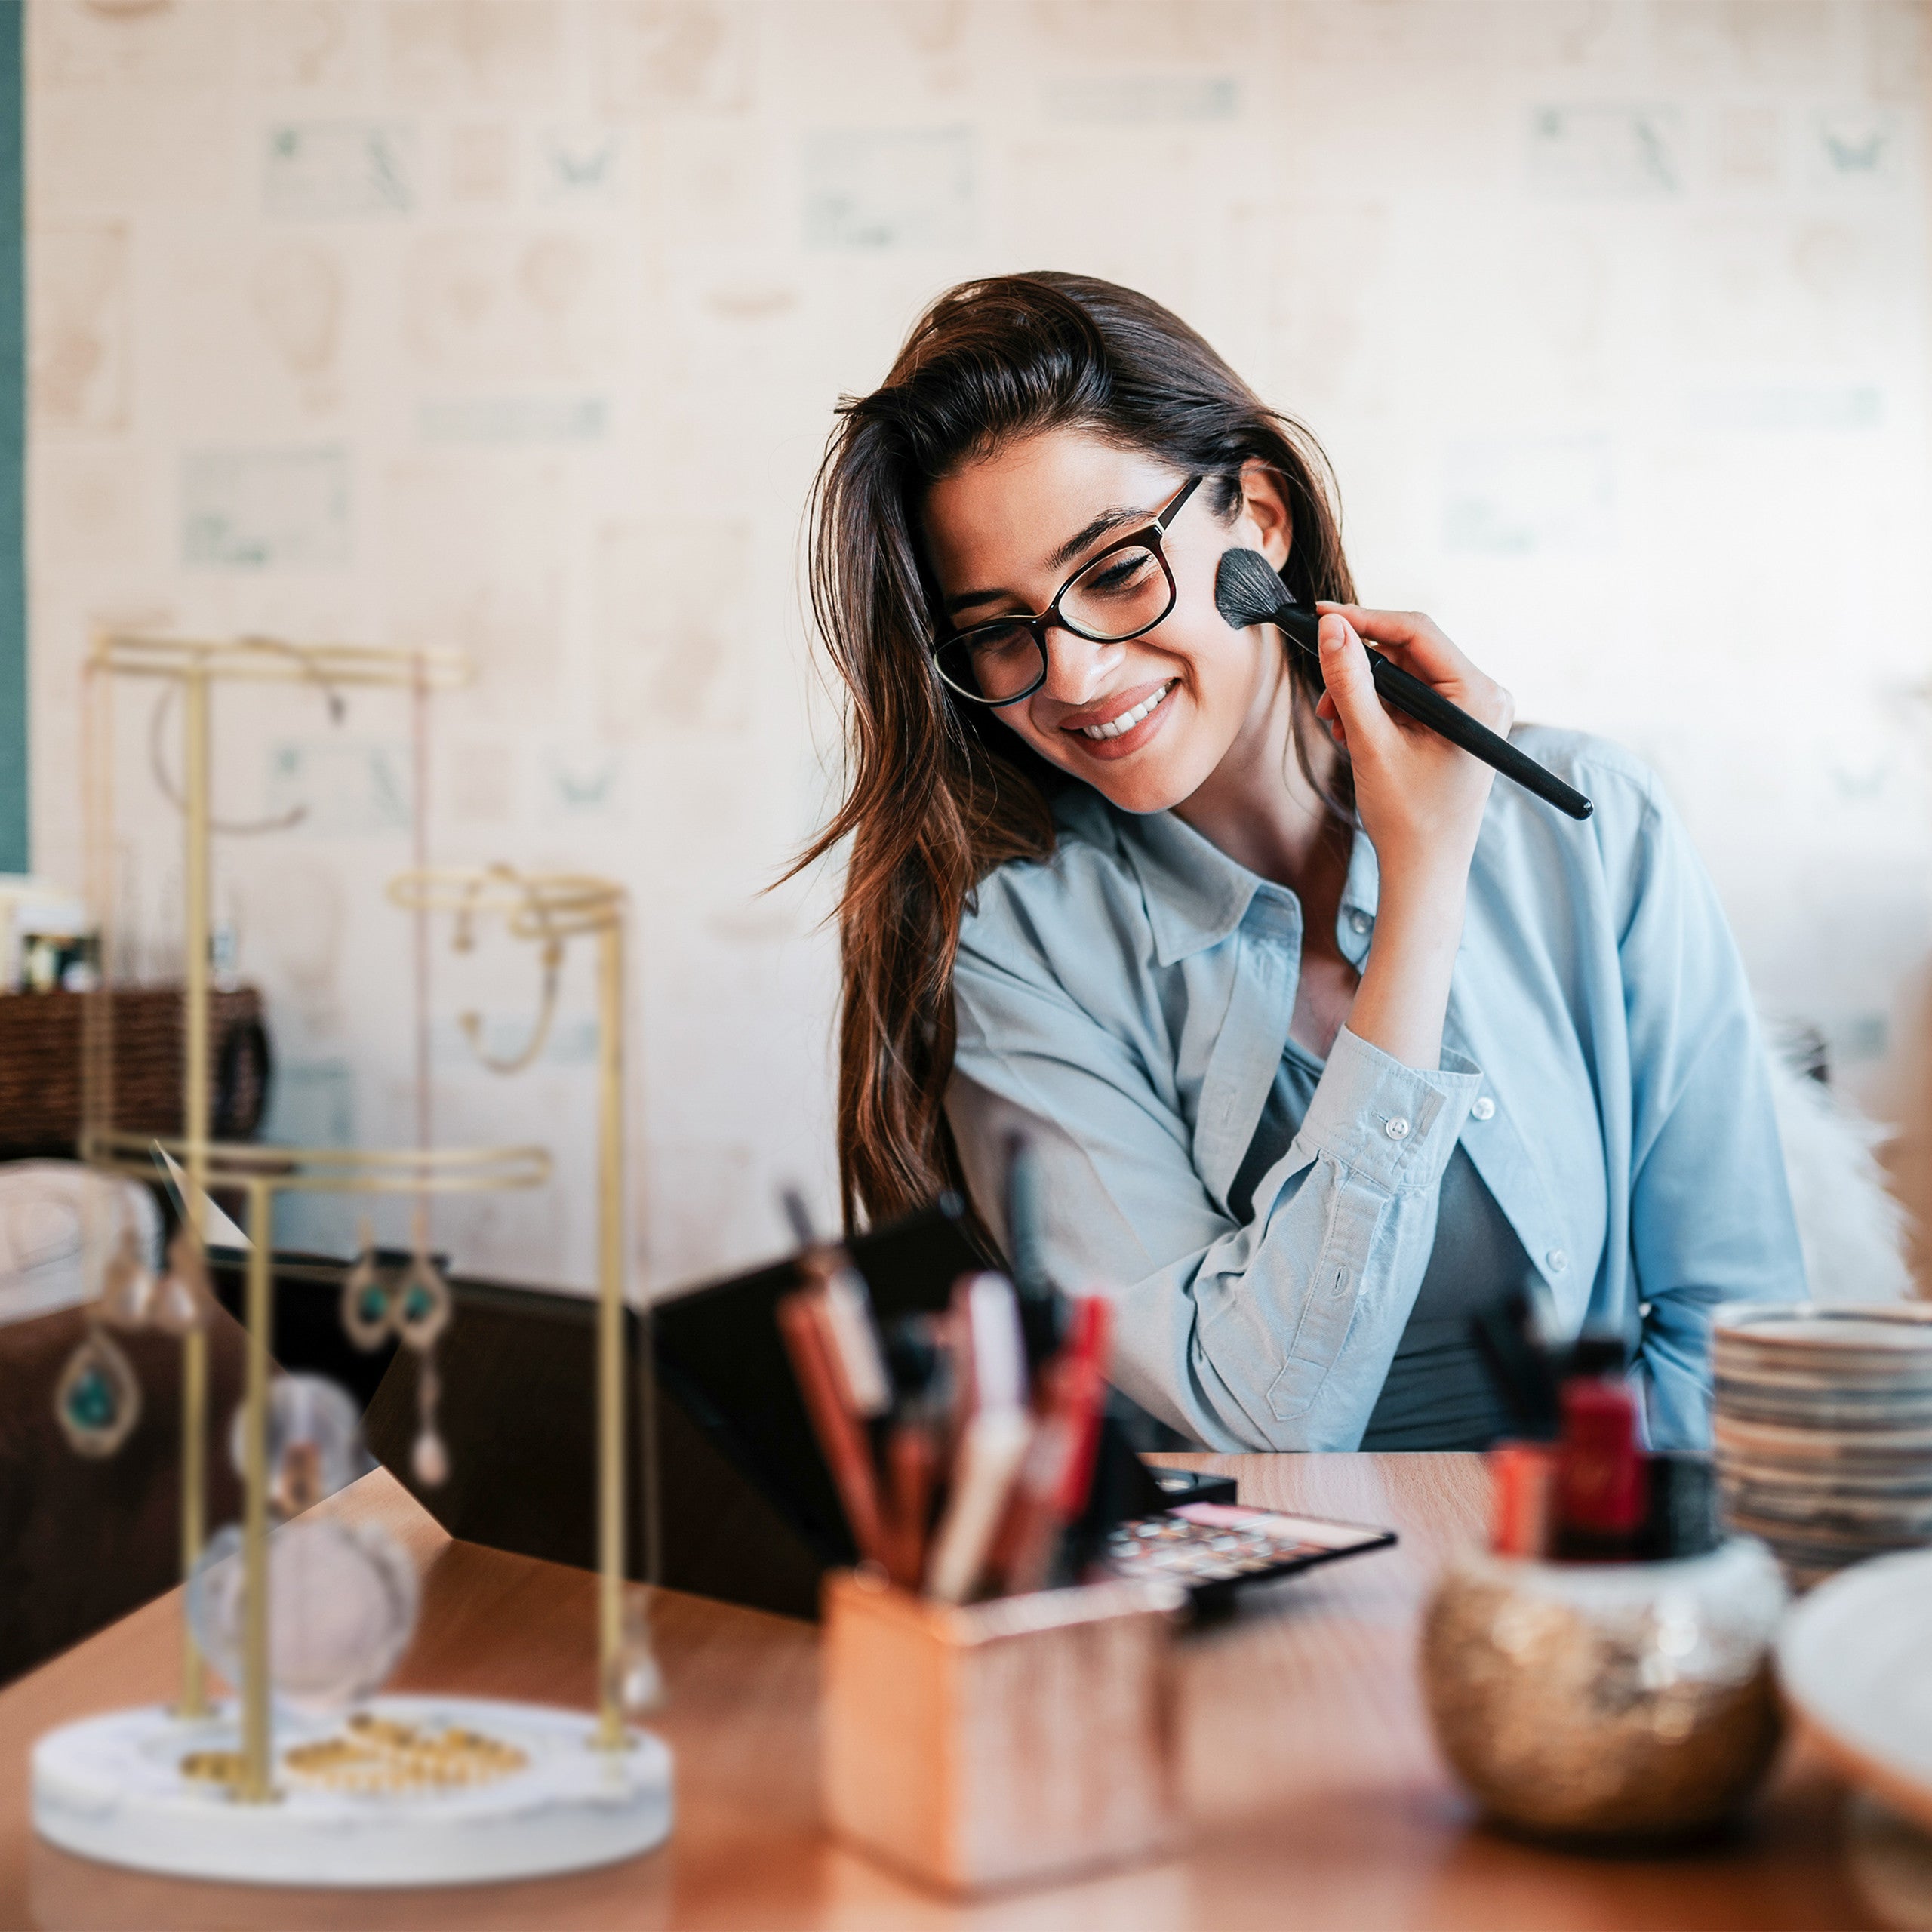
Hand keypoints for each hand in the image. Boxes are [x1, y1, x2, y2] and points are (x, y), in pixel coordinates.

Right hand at [1311, 605, 1513, 1069]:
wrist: (1424, 874)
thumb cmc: (1408, 820)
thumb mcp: (1372, 744)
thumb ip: (1350, 682)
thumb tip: (1331, 627)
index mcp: (1478, 695)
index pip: (1417, 632)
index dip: (1364, 619)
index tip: (1319, 615)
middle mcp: (1485, 696)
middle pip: (1410, 651)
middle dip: (1360, 666)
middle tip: (1322, 692)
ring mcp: (1472, 711)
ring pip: (1405, 675)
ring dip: (1363, 691)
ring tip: (1335, 722)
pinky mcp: (1456, 726)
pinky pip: (1410, 698)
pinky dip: (1376, 708)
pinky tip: (1353, 733)